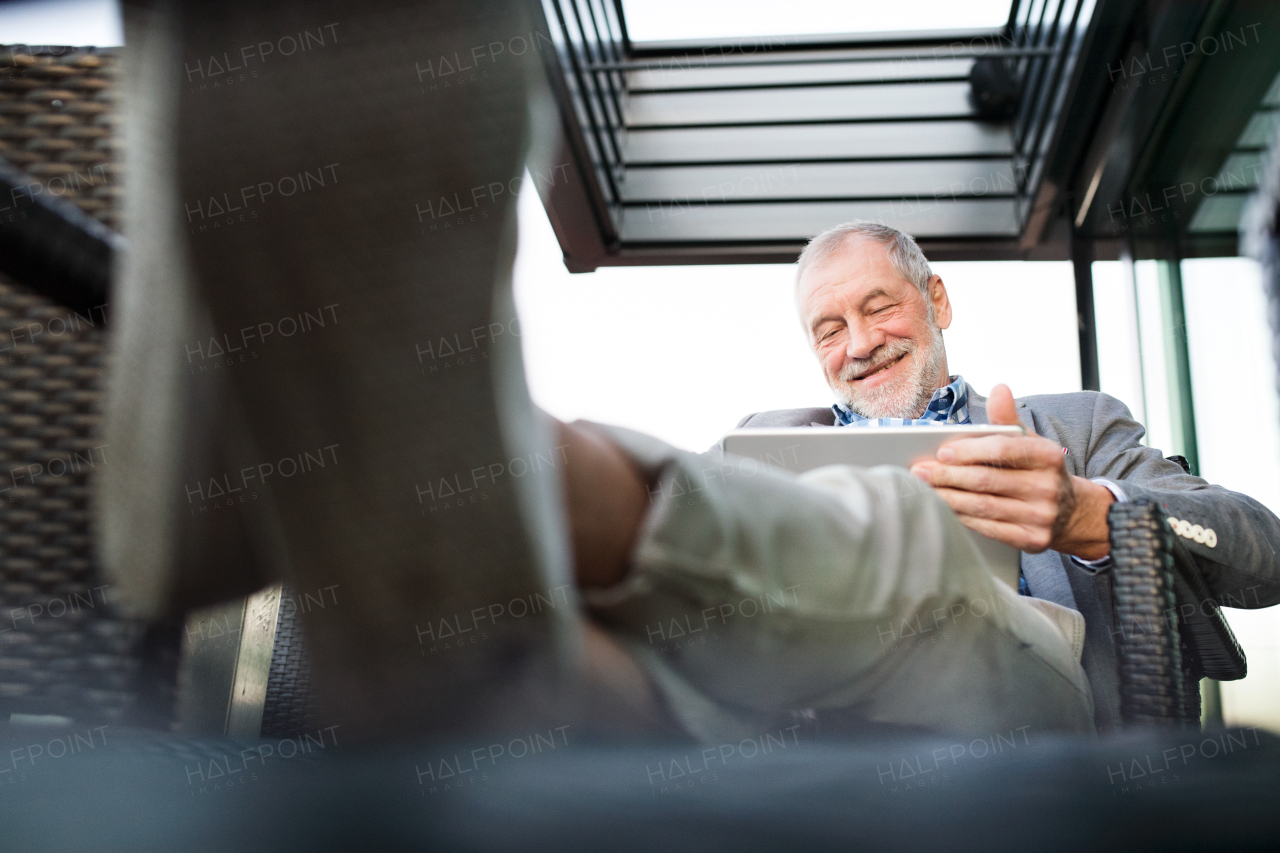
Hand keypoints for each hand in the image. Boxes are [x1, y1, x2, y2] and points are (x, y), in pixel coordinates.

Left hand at [909, 385, 1113, 557]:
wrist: (1071, 511)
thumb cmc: (1036, 469)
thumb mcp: (1029, 441)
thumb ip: (1008, 419)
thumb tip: (999, 389)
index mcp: (1048, 455)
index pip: (1002, 451)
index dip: (969, 452)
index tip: (941, 452)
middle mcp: (1048, 487)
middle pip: (986, 480)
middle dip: (947, 475)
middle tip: (920, 472)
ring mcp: (1042, 516)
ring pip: (983, 506)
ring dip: (948, 497)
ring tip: (924, 489)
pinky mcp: (1033, 540)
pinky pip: (989, 529)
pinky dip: (962, 518)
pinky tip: (944, 509)